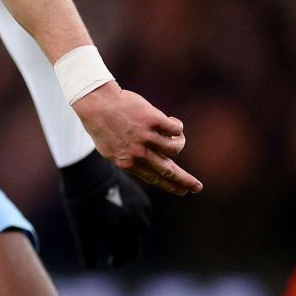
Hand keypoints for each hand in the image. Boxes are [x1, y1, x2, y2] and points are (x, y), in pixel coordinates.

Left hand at [59, 150, 152, 267]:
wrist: (89, 171)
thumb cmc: (80, 201)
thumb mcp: (80, 227)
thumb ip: (85, 249)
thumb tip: (90, 267)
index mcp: (116, 228)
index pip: (122, 254)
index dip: (117, 261)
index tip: (112, 264)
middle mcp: (131, 220)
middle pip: (135, 246)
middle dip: (128, 255)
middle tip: (121, 261)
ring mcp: (139, 209)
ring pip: (143, 233)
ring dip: (137, 243)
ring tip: (129, 247)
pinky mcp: (142, 199)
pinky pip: (146, 218)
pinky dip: (141, 227)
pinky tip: (133, 230)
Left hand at [70, 83, 201, 195]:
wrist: (97, 103)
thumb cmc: (103, 126)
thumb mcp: (111, 151)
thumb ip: (129, 160)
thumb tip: (148, 167)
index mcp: (127, 163)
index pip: (154, 179)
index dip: (170, 186)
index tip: (182, 192)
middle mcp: (138, 152)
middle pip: (168, 170)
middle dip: (185, 180)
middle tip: (197, 187)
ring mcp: (146, 136)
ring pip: (175, 148)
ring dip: (179, 142)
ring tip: (176, 136)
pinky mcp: (153, 120)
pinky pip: (176, 129)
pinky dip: (178, 126)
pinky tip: (172, 121)